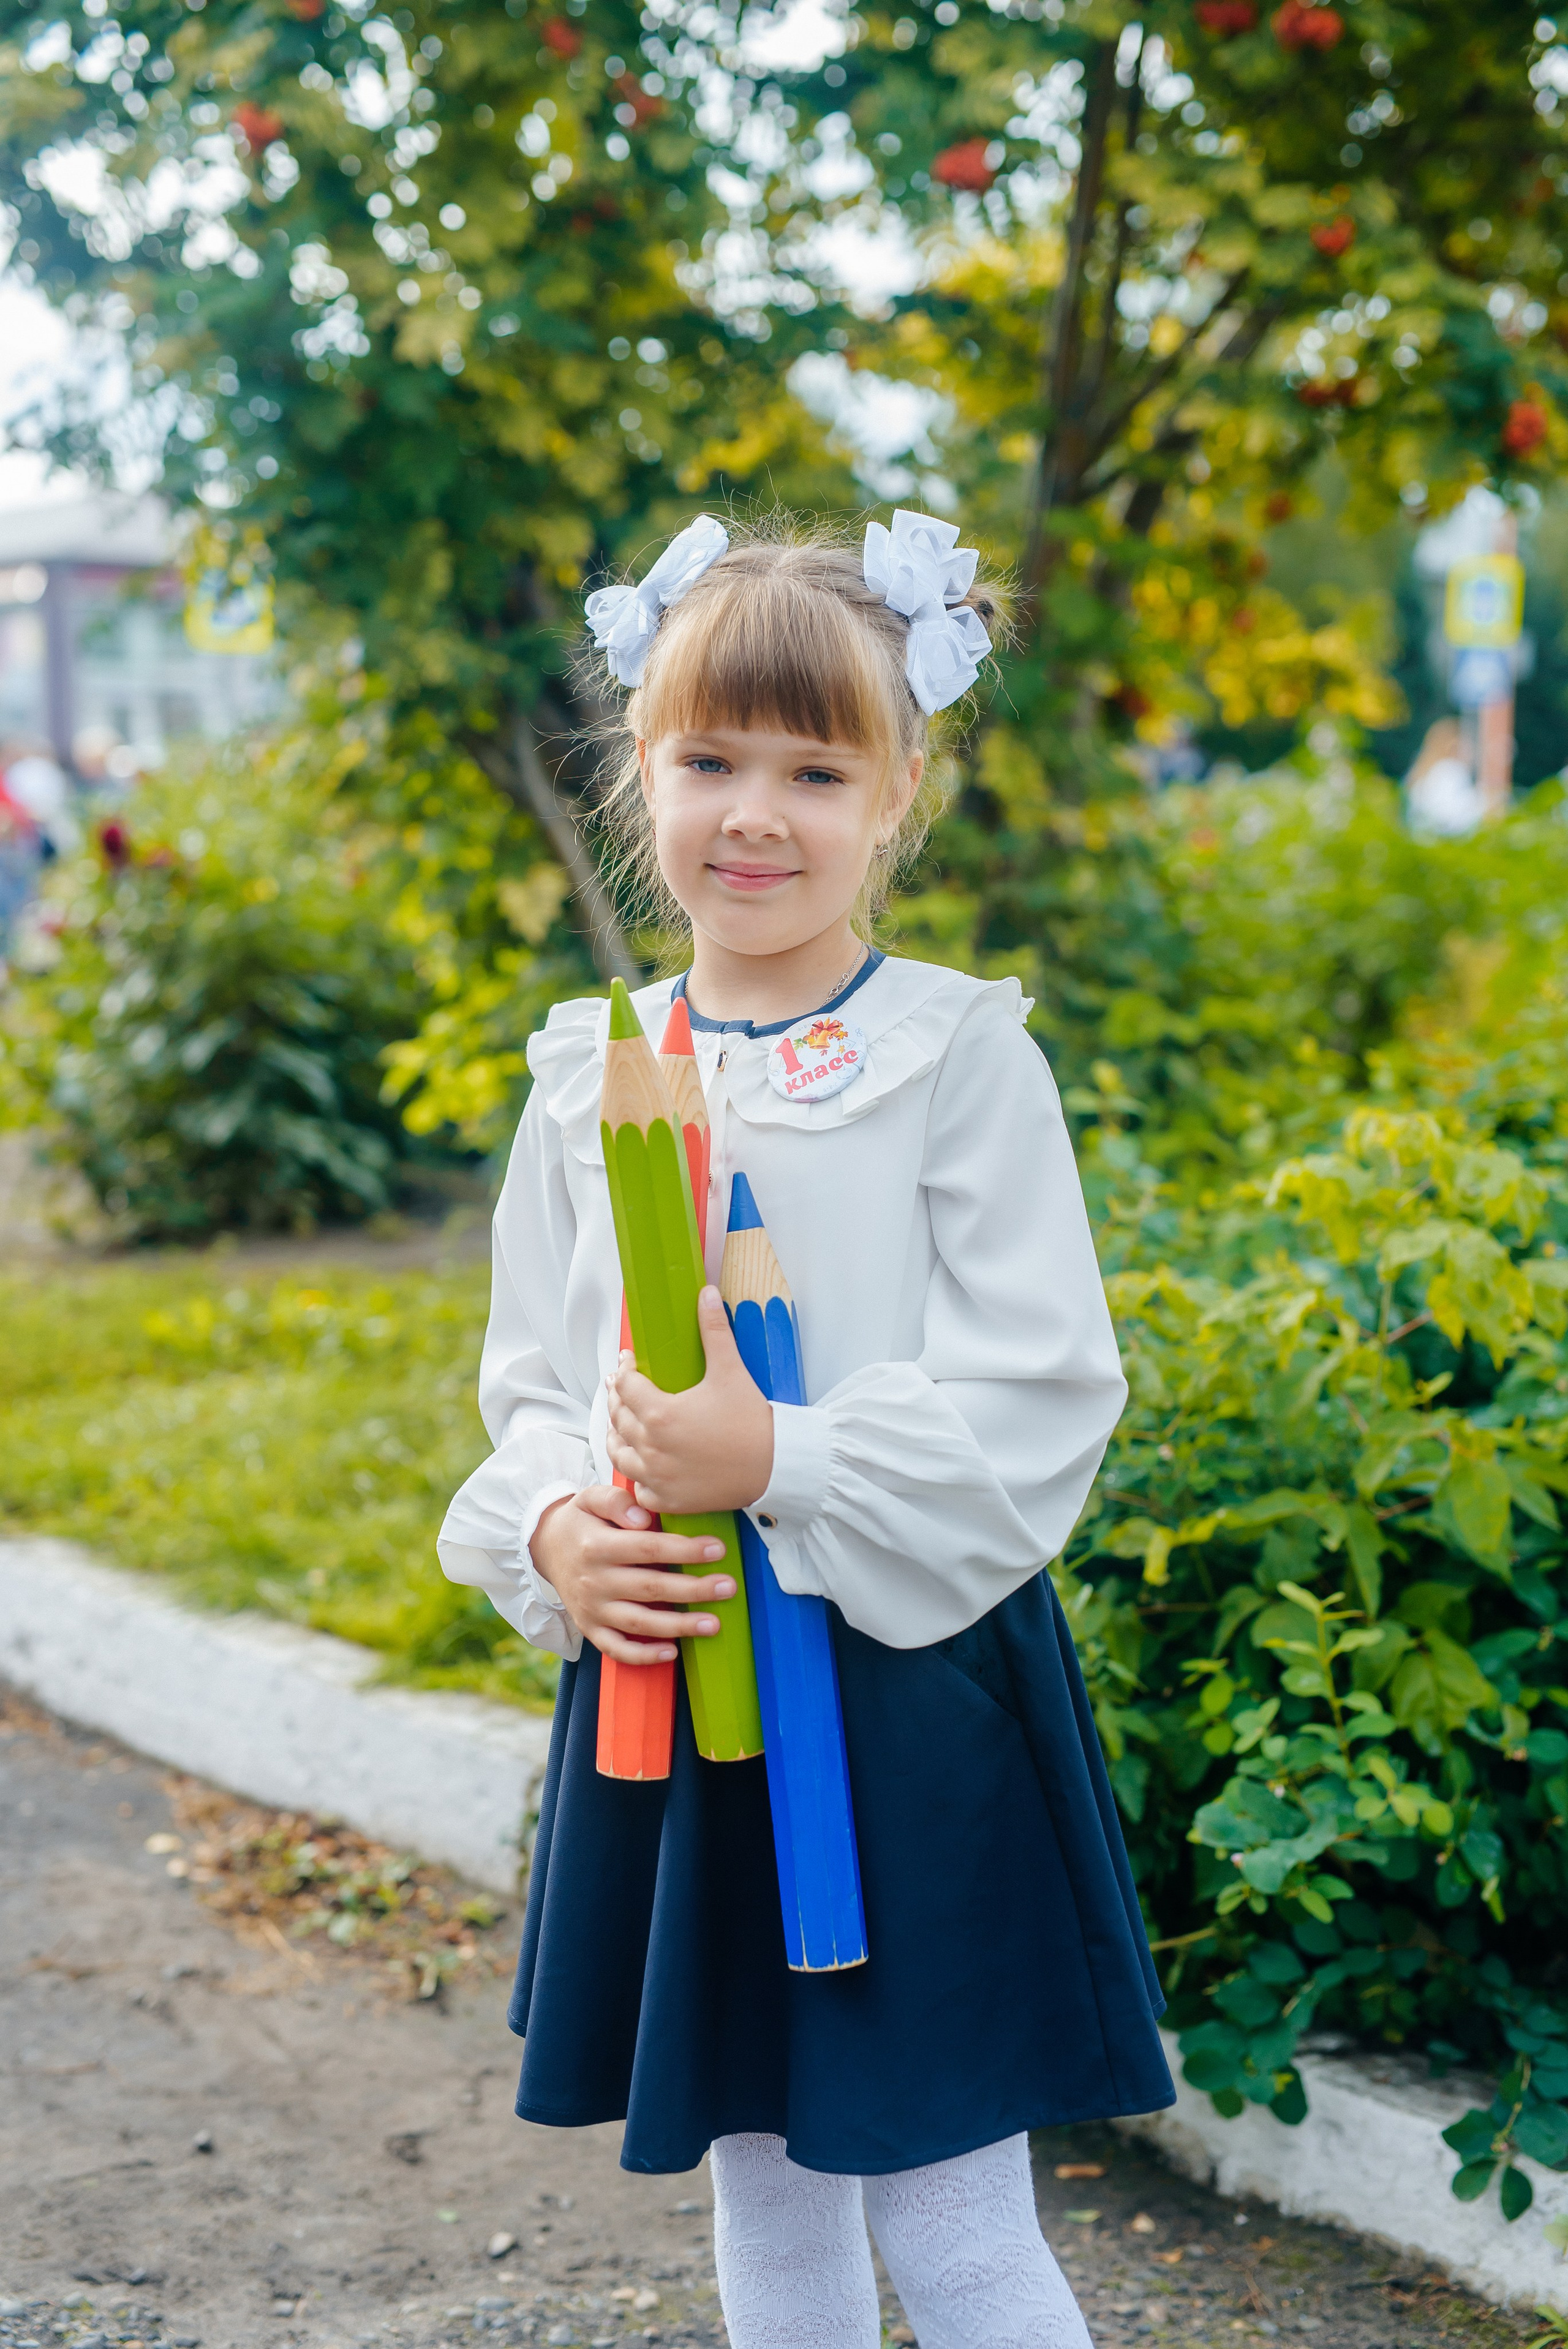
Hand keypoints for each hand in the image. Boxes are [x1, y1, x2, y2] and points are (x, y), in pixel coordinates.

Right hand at [528, 1483, 735, 1666]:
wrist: (544, 1548)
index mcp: (596, 1545)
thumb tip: (644, 1517)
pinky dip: (643, 1655)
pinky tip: (673, 1652)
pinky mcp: (590, 1629)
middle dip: (693, 1590)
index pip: (648, 1548)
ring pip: (639, 1622)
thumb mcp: (591, 1498)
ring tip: (713, 1624)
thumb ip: (616, 1501)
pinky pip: (617, 1649)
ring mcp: (592, 1609)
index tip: (717, 1549)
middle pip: (650, 1587)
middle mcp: (594, 1581)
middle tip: (728, 1587)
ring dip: (678, 1626)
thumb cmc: (581, 1520)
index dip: (684, 1550)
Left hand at [607, 1286, 774, 1516]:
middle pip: (618, 1417)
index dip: (624, 1369)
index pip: (625, 1385)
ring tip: (621, 1424)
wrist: (775, 1467)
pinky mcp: (669, 1499)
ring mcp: (657, 1477)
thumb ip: (714, 1330)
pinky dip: (637, 1477)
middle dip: (617, 1397)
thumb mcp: (730, 1370)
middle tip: (621, 1387)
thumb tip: (706, 1293)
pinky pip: (639, 1489)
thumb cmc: (752, 1420)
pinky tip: (641, 1465)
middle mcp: (651, 1448)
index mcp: (659, 1413)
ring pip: (619, 1454)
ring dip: (617, 1436)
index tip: (629, 1362)